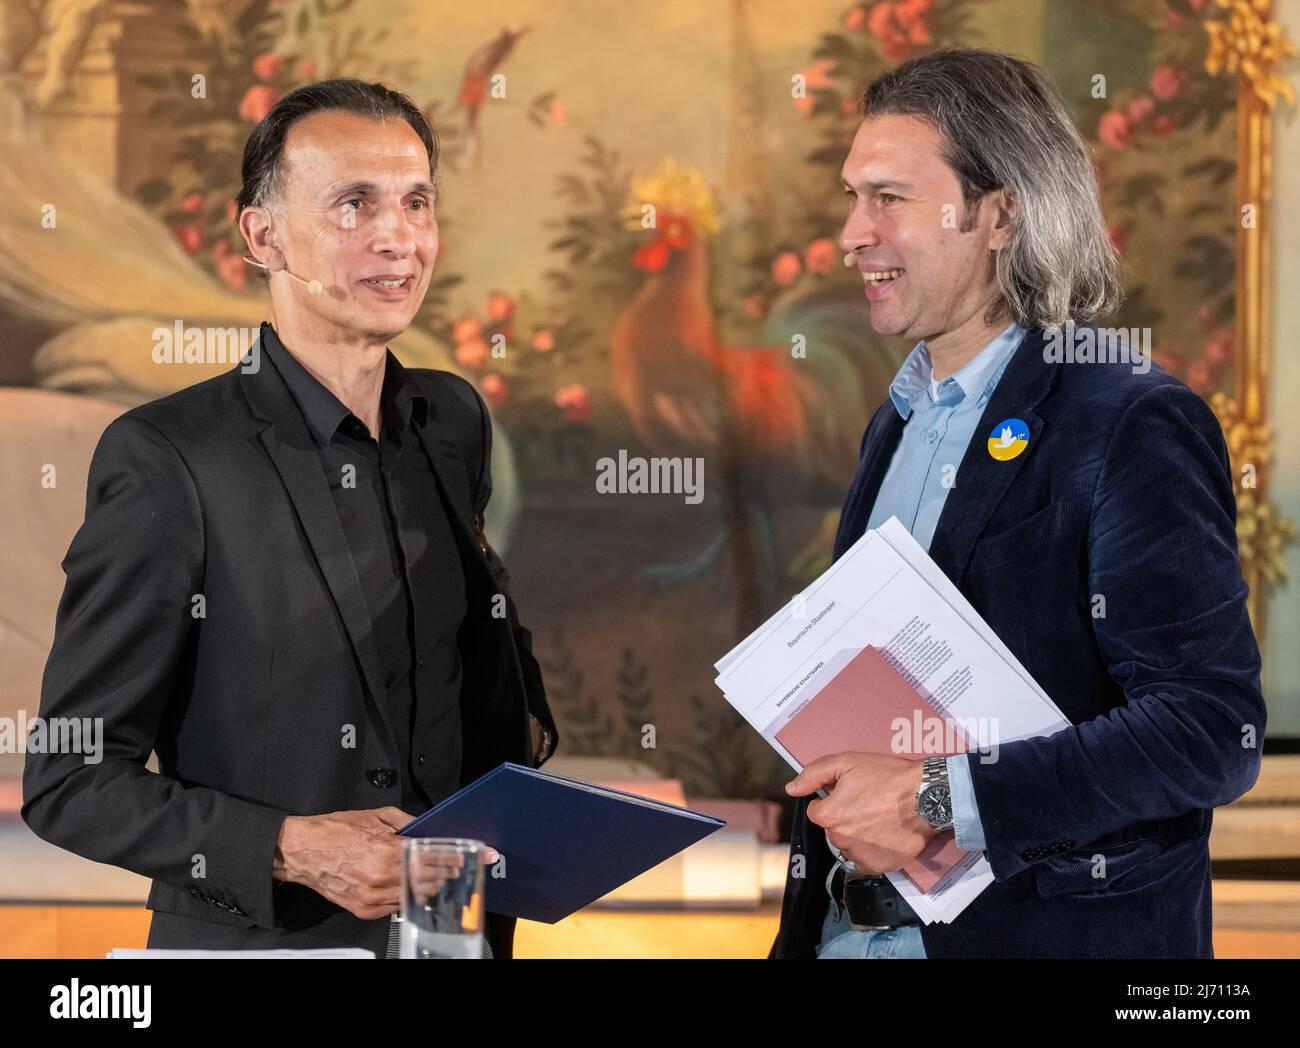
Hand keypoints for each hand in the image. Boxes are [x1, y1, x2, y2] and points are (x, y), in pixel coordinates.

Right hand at [273, 808, 500, 920]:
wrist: (301, 852)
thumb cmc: (335, 831)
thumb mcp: (375, 816)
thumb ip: (406, 822)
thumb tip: (428, 827)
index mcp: (387, 852)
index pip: (434, 857)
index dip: (457, 857)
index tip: (478, 856)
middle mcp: (383, 878)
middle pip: (430, 879)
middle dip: (448, 872)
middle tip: (461, 867)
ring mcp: (374, 898)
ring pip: (415, 895)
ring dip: (430, 885)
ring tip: (440, 876)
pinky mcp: (366, 911)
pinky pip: (396, 906)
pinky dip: (407, 895)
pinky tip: (413, 885)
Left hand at [785, 752, 941, 875]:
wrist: (926, 797)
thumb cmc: (888, 777)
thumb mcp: (847, 762)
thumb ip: (814, 774)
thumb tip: (791, 788)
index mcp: (830, 815)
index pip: (817, 812)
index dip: (831, 800)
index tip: (849, 794)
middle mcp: (841, 839)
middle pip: (833, 829)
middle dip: (844, 818)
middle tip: (867, 804)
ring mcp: (861, 855)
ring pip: (849, 846)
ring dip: (857, 836)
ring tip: (879, 818)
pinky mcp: (880, 866)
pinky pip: (866, 861)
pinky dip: (872, 851)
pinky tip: (884, 834)